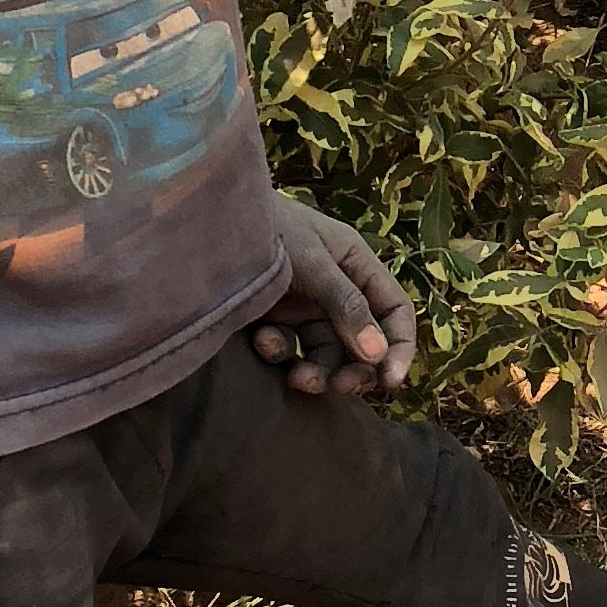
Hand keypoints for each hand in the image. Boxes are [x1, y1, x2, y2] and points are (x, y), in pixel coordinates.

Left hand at [251, 196, 417, 396]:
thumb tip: (376, 352)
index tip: (391, 382)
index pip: (394, 311)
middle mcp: (337, 289)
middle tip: (341, 386)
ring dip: (318, 372)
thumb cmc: (269, 227)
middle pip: (363, 342)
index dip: (398, 346)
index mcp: (356, 265)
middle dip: (356, 369)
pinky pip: (290, 350)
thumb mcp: (313, 261)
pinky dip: (281, 353)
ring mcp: (305, 307)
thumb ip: (346, 304)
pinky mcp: (275, 320)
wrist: (208, 220)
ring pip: (326, 353)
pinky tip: (263, 341)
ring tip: (299, 379)